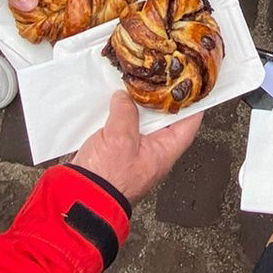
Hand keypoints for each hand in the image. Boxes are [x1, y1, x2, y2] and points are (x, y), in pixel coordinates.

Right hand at [72, 92, 203, 203]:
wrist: (79, 196)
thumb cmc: (106, 180)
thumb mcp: (121, 139)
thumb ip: (126, 113)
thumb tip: (124, 98)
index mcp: (164, 152)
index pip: (188, 123)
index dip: (193, 103)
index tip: (193, 85)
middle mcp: (151, 152)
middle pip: (163, 119)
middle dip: (160, 98)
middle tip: (159, 76)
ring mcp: (132, 151)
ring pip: (139, 121)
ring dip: (135, 104)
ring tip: (133, 84)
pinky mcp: (113, 151)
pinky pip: (120, 128)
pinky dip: (117, 114)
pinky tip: (110, 102)